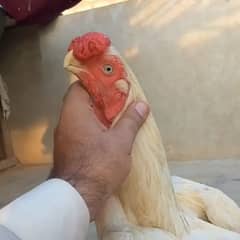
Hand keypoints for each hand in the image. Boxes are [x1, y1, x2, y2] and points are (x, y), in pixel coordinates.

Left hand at [50, 82, 148, 219]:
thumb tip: (142, 104)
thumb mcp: (120, 141)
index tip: (113, 82)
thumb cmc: (99, 165)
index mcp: (75, 112)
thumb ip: (131, 121)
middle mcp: (66, 121)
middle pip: (83, 100)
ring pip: (84, 116)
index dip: (97, 81)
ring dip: (101, 113)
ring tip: (120, 113)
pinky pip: (83, 129)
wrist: (78, 197)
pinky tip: (111, 131)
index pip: (81, 85)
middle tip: (122, 98)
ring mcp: (67, 135)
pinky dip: (97, 126)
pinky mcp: (70, 148)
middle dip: (103, 98)